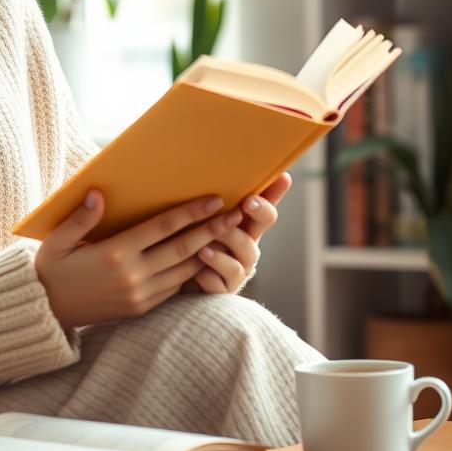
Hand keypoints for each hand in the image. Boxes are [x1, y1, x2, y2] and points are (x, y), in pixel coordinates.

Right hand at [34, 190, 246, 329]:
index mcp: (114, 254)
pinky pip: (174, 288)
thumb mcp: (57, 241)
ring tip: (230, 235)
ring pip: (184, 270)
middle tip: (239, 215)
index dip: (191, 213)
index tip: (215, 200)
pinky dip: (193, 272)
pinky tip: (205, 258)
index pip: (162, 228)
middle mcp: (133, 276)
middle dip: (213, 230)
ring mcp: (140, 295)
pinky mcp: (141, 308)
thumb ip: (81, 217)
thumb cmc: (50, 269)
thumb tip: (98, 193)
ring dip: (209, 251)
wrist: (46, 312)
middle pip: (183, 248)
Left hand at [180, 172, 290, 294]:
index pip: (263, 206)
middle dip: (258, 212)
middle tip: (247, 202)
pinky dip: (210, 271)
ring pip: (244, 255)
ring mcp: (237, 270)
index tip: (282, 177)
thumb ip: (201, 199)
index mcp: (241, 226)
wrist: (169, 279)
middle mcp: (244, 246)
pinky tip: (198, 268)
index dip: (275, 192)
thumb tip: (196, 161)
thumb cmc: (184, 241)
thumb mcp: (193, 216)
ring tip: (210, 238)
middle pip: (261, 227)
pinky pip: (221, 281)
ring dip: (229, 242)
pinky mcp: (222, 289)